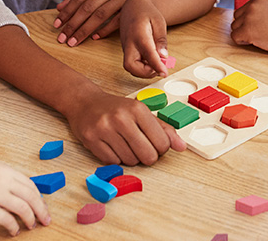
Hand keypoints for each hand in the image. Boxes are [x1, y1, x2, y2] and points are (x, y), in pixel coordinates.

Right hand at [0, 155, 49, 235]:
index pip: (30, 184)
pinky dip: (13, 227)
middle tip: (46, 220)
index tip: (42, 205)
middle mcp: (3, 181)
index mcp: (4, 170)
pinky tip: (13, 231)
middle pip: (32, 196)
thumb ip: (2, 176)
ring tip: (32, 226)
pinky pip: (5, 219)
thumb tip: (16, 187)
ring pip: (23, 208)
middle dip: (42, 210)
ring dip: (30, 219)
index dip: (39, 197)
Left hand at [55, 0, 153, 46]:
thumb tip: (60, 8)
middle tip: (62, 37)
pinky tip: (94, 37)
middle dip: (73, 24)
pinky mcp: (133, 8)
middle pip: (89, 7)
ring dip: (85, 30)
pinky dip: (104, 30)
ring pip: (100, 15)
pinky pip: (116, 21)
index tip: (57, 24)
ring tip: (74, 41)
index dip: (68, 11)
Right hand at [63, 88, 185, 165]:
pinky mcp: (91, 139)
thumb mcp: (142, 113)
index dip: (161, 149)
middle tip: (142, 148)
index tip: (155, 144)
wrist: (85, 103)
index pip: (162, 143)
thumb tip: (182, 147)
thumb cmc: (117, 109)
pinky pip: (112, 163)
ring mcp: (104, 129)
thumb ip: (163, 129)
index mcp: (138, 109)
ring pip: (130, 161)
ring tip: (125, 145)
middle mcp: (121, 118)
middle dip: (147, 157)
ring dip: (131, 158)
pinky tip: (113, 147)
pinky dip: (116, 159)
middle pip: (147, 155)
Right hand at [119, 0, 170, 77]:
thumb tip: (164, 56)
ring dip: (144, 71)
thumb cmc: (147, 12)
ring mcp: (126, 48)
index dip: (156, 65)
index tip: (164, 73)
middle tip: (160, 68)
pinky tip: (152, 60)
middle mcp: (129, 43)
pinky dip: (142, 67)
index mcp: (138, 34)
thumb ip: (161, 39)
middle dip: (145, 73)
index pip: (147, 53)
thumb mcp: (159, 22)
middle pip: (130, 65)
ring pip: (130, 67)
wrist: (133, 6)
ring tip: (158, 62)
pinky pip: (132, 64)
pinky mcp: (127, 51)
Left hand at [229, 0, 267, 53]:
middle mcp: (251, 7)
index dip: (247, 21)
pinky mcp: (246, 30)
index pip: (241, 11)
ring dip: (242, 34)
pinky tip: (252, 41)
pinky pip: (234, 36)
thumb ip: (256, 10)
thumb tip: (240, 17)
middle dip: (243, 26)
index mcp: (257, 1)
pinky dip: (241, 41)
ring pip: (234, 27)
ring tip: (256, 36)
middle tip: (257, 32)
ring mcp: (248, 18)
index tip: (259, 26)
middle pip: (236, 18)